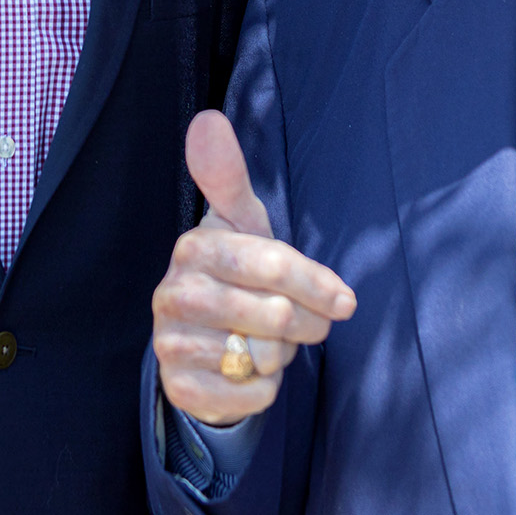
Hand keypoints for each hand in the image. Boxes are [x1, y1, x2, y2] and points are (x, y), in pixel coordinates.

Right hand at [153, 110, 354, 426]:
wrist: (202, 340)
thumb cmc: (236, 271)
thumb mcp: (241, 223)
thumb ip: (228, 175)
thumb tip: (207, 118)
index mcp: (194, 247)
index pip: (271, 264)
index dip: (316, 284)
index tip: (345, 300)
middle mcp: (173, 294)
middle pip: (272, 316)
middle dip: (307, 324)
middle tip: (312, 323)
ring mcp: (171, 344)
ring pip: (263, 359)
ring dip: (284, 356)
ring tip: (272, 341)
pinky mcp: (180, 389)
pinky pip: (249, 397)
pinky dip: (265, 389)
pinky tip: (254, 371)